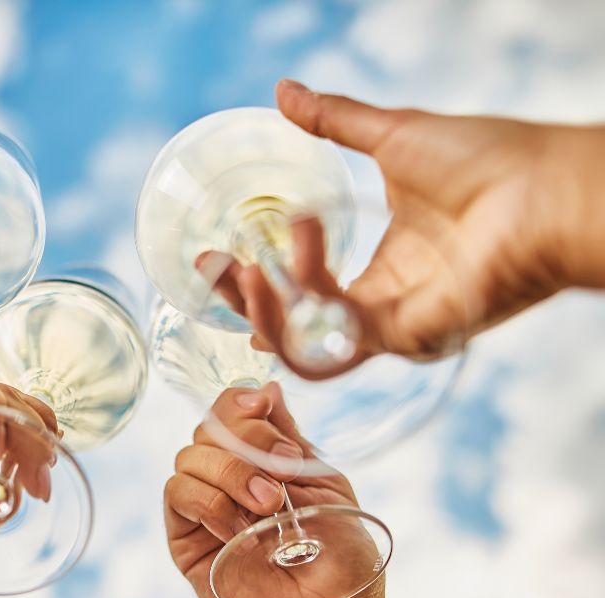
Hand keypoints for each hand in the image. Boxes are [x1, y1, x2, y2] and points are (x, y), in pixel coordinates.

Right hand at [164, 382, 390, 597]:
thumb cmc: (343, 563)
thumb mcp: (327, 485)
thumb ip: (290, 438)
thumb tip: (267, 385)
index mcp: (264, 462)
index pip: (231, 411)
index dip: (239, 401)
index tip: (263, 409)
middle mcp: (229, 480)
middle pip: (207, 427)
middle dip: (244, 440)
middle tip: (282, 474)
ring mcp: (206, 509)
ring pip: (189, 456)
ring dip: (230, 473)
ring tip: (269, 508)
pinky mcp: (186, 541)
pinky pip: (177, 494)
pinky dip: (208, 501)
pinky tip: (237, 528)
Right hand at [228, 79, 604, 367]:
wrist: (543, 184)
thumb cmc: (488, 160)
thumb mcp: (391, 136)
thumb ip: (333, 123)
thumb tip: (283, 91)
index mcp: (379, 271)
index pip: (301, 294)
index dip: (255, 287)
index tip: (216, 258)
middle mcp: (381, 307)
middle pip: (293, 331)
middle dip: (244, 305)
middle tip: (212, 267)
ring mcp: (393, 327)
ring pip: (306, 347)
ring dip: (265, 310)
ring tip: (241, 266)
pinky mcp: (408, 336)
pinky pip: (338, 335)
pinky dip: (309, 287)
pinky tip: (302, 236)